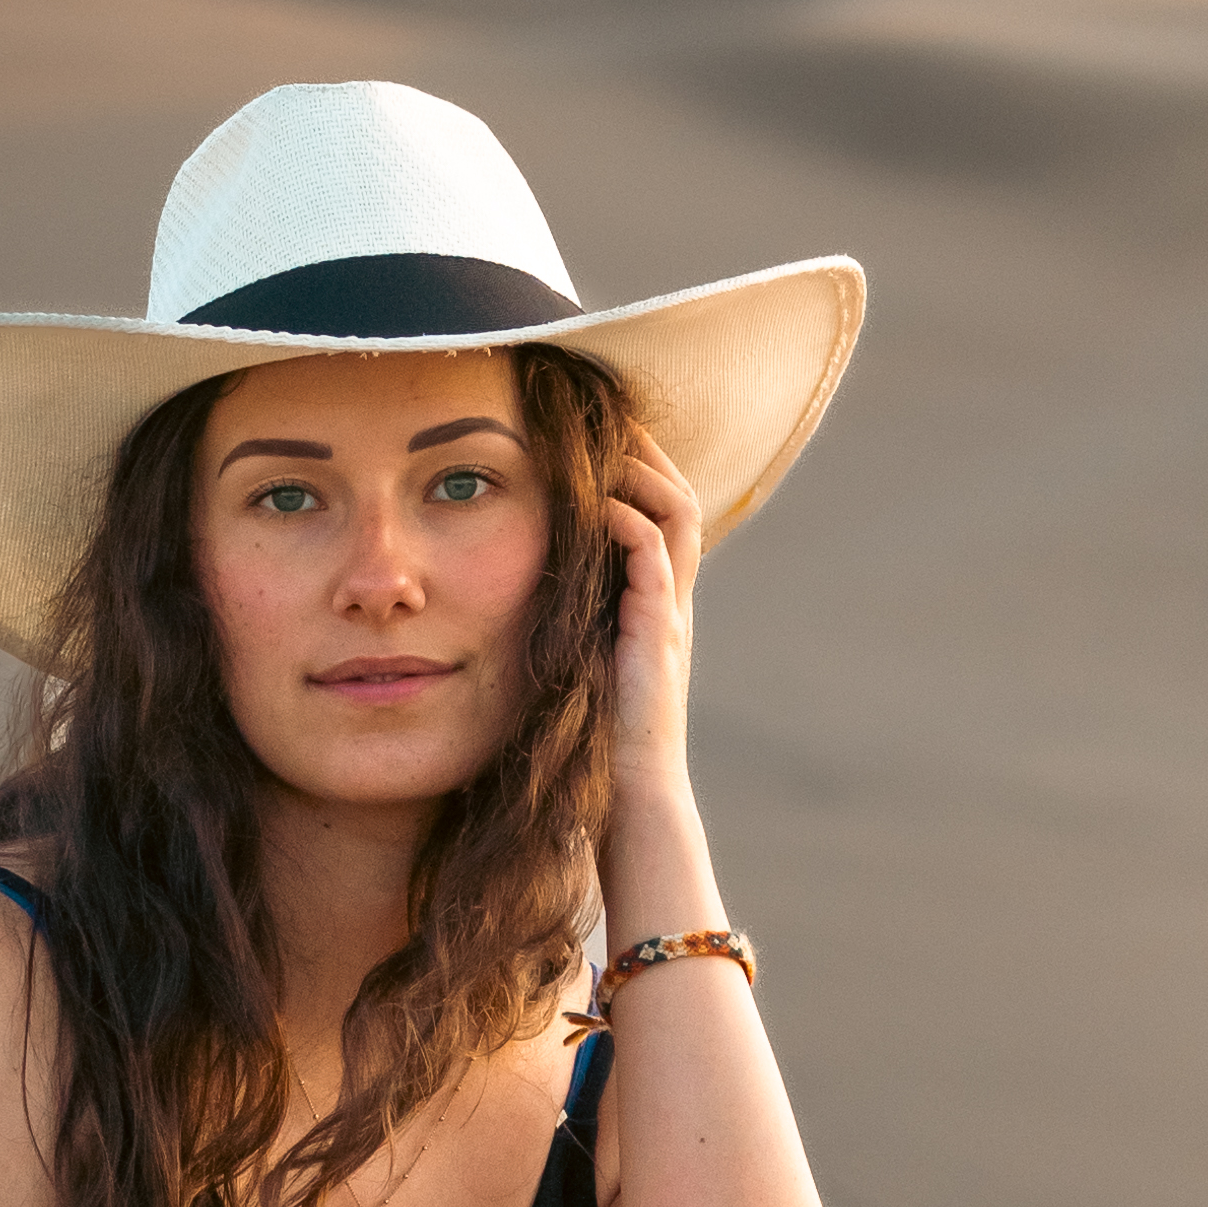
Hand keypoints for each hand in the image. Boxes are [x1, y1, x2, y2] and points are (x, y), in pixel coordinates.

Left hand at [603, 425, 703, 824]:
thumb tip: (528, 585)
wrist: (631, 791)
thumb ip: (573, 619)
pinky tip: (600, 506)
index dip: (641, 466)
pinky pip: (655, 561)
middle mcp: (670, 599)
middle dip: (647, 452)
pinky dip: (629, 525)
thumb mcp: (583, 657)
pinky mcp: (658, 636)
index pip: (661, 511)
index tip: (604, 429)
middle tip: (612, 414)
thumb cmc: (598, 735)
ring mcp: (670, 614)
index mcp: (655, 601)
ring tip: (607, 447)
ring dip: (643, 475)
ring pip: (677, 517)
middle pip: (678, 498)